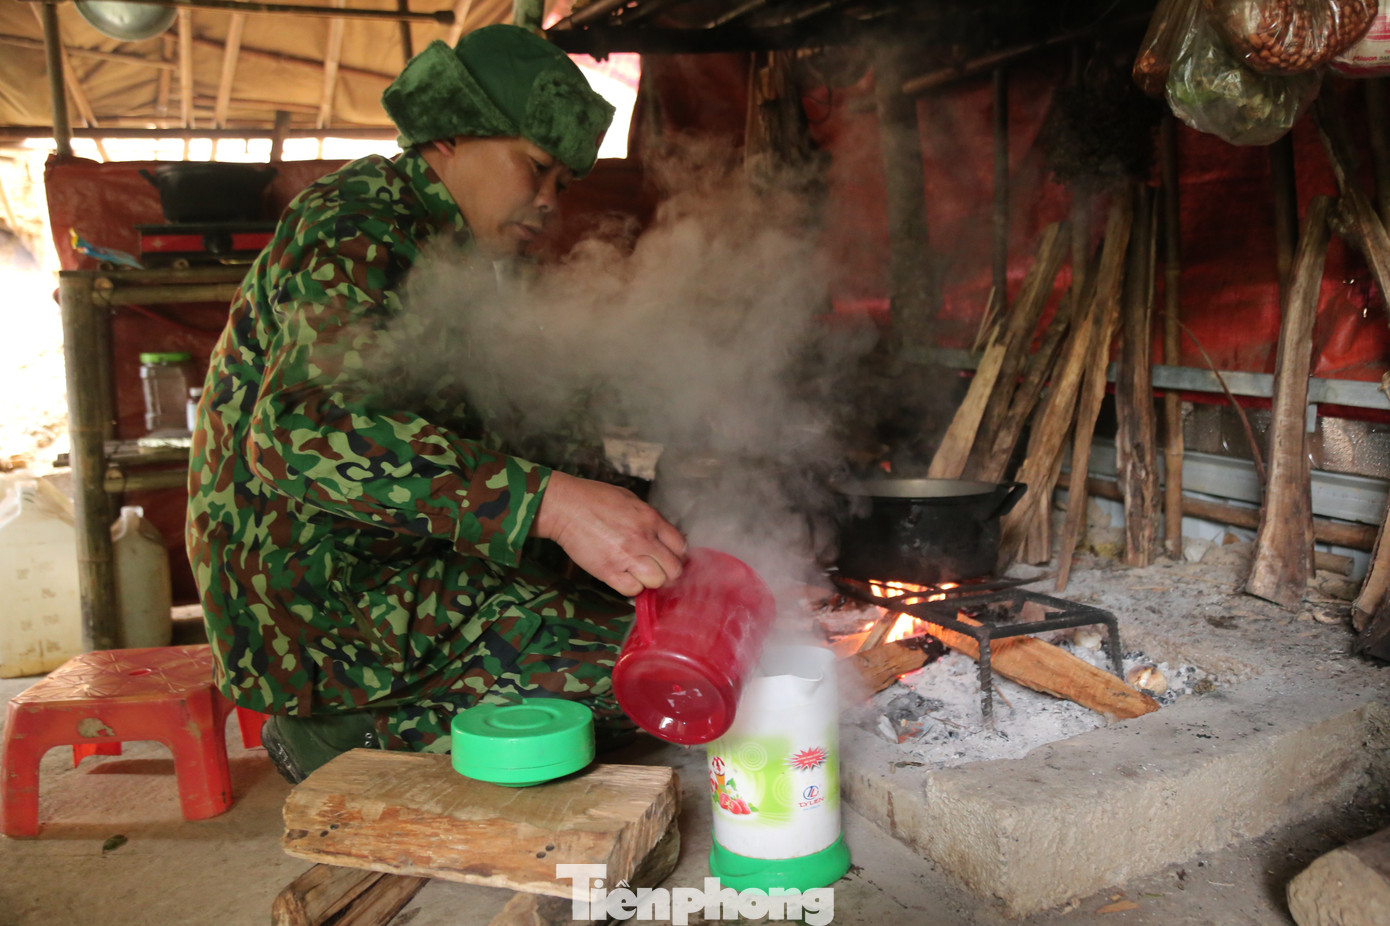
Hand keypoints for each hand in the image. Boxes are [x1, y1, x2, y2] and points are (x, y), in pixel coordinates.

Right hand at [533, 471, 686, 596]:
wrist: (566, 507)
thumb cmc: (596, 499)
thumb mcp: (631, 500)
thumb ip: (650, 519)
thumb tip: (664, 537)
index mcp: (651, 520)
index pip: (680, 546)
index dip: (677, 555)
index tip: (670, 558)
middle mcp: (643, 540)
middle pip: (673, 569)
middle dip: (668, 572)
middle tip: (657, 570)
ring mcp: (626, 557)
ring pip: (656, 582)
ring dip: (650, 581)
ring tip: (640, 574)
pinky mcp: (608, 571)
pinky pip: (632, 590)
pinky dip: (631, 588)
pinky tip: (625, 577)